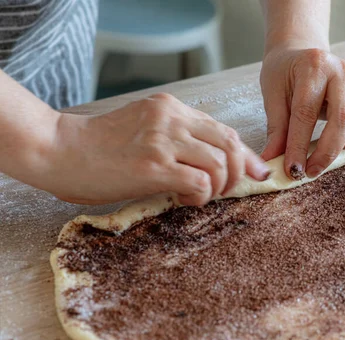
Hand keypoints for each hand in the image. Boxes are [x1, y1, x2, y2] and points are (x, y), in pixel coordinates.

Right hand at [38, 93, 269, 205]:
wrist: (61, 151)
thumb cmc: (102, 146)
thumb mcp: (145, 129)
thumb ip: (178, 137)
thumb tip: (216, 162)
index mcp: (171, 107)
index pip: (223, 130)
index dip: (245, 155)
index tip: (257, 173)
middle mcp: (171, 118)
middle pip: (230, 144)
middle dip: (240, 173)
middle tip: (228, 190)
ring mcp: (162, 140)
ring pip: (220, 164)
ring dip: (220, 187)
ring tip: (200, 196)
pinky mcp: (153, 165)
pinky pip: (200, 183)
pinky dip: (202, 197)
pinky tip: (185, 200)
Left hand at [260, 44, 344, 179]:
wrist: (300, 52)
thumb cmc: (284, 72)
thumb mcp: (273, 94)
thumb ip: (276, 128)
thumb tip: (270, 161)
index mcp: (314, 66)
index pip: (306, 112)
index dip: (299, 145)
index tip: (292, 169)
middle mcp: (342, 72)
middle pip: (343, 118)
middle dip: (327, 152)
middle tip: (309, 172)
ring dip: (343, 147)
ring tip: (321, 156)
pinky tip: (338, 145)